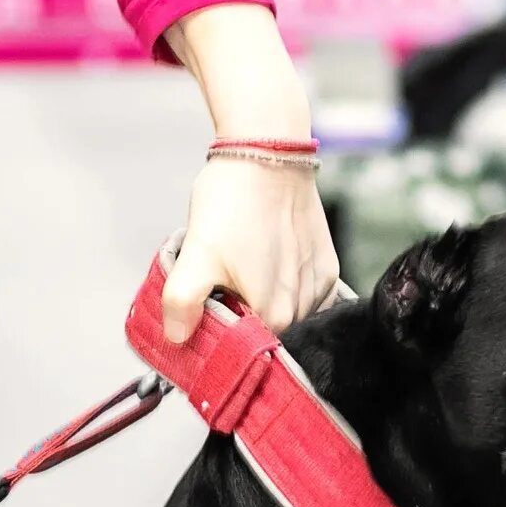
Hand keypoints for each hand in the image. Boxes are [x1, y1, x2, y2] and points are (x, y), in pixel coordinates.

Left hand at [163, 154, 339, 343]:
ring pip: (284, 317)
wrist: (269, 153)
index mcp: (272, 317)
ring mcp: (319, 290)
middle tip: (220, 287)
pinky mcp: (328, 270)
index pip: (241, 353)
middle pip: (263, 335)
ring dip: (262, 304)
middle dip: (240, 320)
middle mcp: (302, 311)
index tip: (204, 318)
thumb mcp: (195, 254)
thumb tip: (178, 339)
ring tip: (245, 268)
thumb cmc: (232, 202)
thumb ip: (181, 304)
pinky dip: (283, 289)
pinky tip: (268, 264)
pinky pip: (303, 297)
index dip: (219, 342)